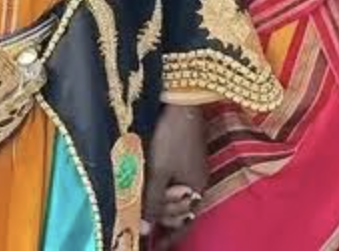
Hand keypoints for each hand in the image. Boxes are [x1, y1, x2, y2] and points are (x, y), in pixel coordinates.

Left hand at [144, 104, 207, 233]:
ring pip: (173, 196)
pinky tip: (147, 185)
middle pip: (178, 212)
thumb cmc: (170, 137)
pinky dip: (159, 188)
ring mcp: (191, 169)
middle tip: (141, 219)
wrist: (181, 102)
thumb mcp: (158, 171)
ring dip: (158, 202)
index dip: (168, 238)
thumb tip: (145, 231)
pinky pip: (172, 182)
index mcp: (194, 190)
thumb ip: (152, 201)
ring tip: (141, 201)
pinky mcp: (183, 156)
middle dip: (161, 218)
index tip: (154, 249)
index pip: (183, 224)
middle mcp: (196, 183)